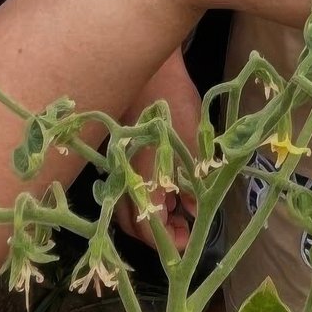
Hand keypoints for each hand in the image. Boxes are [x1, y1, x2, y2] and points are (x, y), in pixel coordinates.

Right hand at [115, 52, 202, 250]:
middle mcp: (123, 180)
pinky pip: (128, 185)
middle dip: (157, 233)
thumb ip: (191, 185)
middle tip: (182, 229)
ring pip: (129, 203)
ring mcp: (119, 165)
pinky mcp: (120, 151)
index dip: (168, 242)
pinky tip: (166, 184)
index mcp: (140, 184)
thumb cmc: (173, 109)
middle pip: (132, 223)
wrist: (151, 70)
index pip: (147, 232)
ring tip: (177, 207)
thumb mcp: (192, 148)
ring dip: (151, 213)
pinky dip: (144, 193)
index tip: (189, 240)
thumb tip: (191, 209)